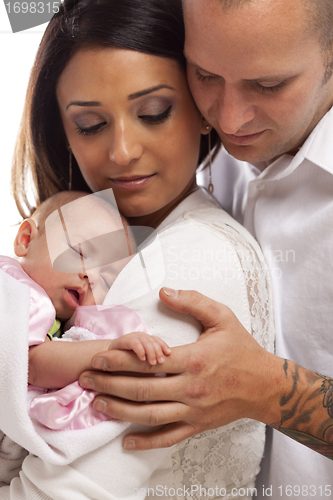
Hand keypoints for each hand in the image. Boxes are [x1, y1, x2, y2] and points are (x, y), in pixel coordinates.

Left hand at [79, 288, 281, 449]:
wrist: (265, 385)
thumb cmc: (242, 349)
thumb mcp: (222, 317)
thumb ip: (193, 301)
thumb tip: (164, 290)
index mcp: (193, 360)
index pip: (147, 362)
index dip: (119, 360)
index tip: (97, 357)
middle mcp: (190, 388)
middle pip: (141, 390)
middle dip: (109, 385)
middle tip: (86, 380)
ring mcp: (193, 410)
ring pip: (149, 415)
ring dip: (119, 410)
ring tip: (97, 403)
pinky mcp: (197, 425)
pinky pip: (168, 437)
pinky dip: (146, 441)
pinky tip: (126, 441)